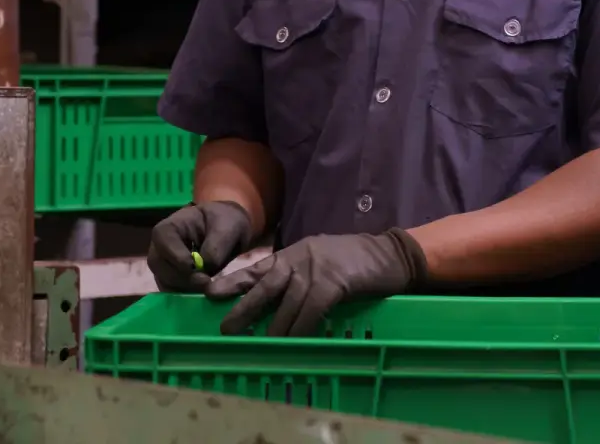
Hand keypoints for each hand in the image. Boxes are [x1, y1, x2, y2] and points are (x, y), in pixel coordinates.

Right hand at [148, 201, 253, 291]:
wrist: (226, 233)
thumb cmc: (223, 223)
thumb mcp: (226, 227)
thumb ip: (216, 246)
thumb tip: (205, 267)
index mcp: (168, 228)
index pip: (164, 242)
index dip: (177, 257)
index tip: (196, 267)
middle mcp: (158, 248)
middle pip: (160, 266)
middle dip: (183, 277)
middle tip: (205, 282)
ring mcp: (161, 266)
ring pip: (165, 282)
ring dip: (186, 288)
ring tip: (207, 286)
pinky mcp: (169, 281)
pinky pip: (172, 292)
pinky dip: (187, 295)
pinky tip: (203, 292)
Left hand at [205, 228, 427, 336]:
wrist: (390, 254)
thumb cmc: (356, 261)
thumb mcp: (320, 261)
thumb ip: (298, 276)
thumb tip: (275, 306)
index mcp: (294, 253)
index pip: (257, 267)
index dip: (233, 281)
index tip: (210, 294)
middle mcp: (300, 259)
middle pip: (264, 285)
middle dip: (244, 307)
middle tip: (226, 328)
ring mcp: (316, 269)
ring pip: (287, 303)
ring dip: (275, 328)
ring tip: (264, 345)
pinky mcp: (334, 282)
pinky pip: (311, 310)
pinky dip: (302, 328)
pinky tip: (295, 341)